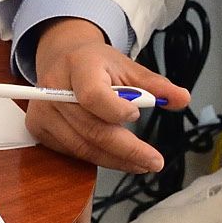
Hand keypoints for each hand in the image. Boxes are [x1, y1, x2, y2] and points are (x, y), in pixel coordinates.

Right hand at [29, 19, 191, 172]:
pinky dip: (98, 158)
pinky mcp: (39, 128)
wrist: (63, 59)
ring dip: (115, 160)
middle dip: (127, 150)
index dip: (116, 111)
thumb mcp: (126, 66)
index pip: (93, 95)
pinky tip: (118, 157)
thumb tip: (182, 99)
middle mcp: (54, 88)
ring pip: (83, 147)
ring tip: (142, 163)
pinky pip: (73, 152)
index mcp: (78, 65)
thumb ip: (155, 85)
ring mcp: (43, 111)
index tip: (136, 116)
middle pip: (92, 129)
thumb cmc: (97, 64)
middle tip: (154, 162)